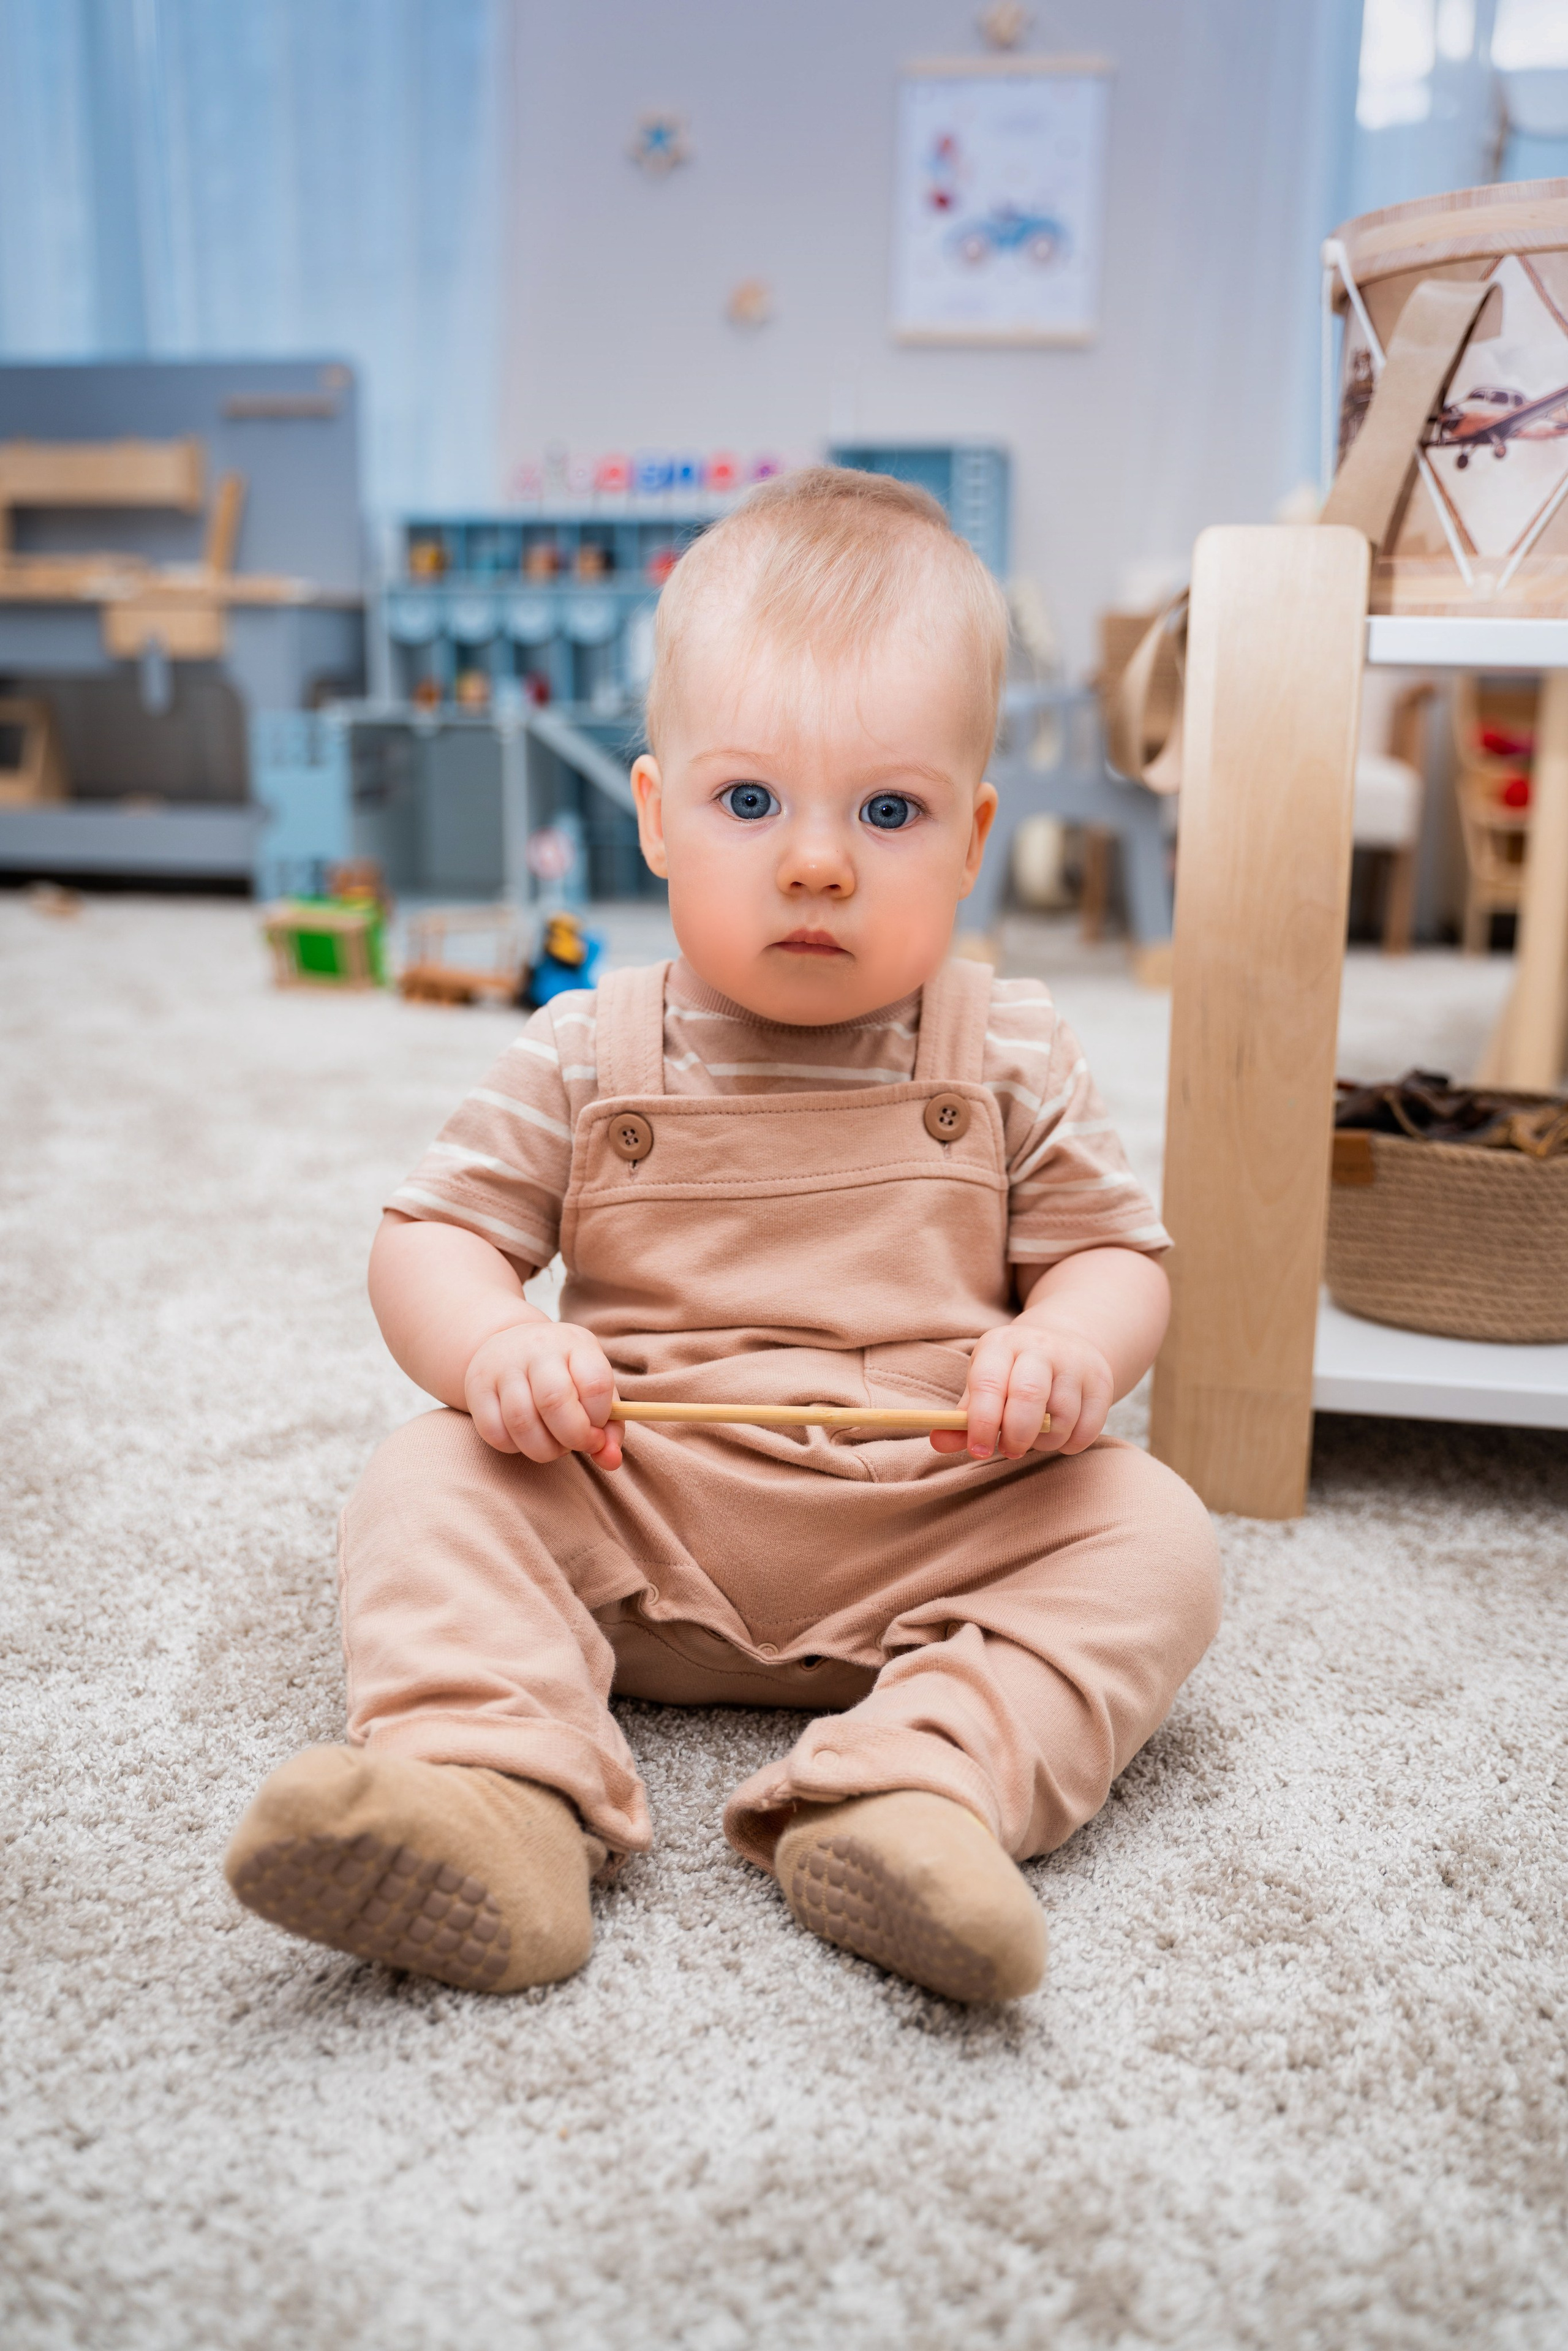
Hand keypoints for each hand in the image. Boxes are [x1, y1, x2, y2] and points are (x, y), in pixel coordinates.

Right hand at [464, 1319, 622, 1468]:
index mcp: (575, 1344)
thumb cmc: (564, 1374)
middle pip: (554, 1401)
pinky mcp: (477, 1388)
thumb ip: (610, 1427)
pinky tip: (526, 1440)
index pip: (595, 1384)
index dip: (601, 1419)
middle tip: (577, 1444)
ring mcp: (503, 1366)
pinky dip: (514, 1448)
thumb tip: (611, 1461)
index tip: (598, 1430)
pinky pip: (494, 1432)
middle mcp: (537, 1349)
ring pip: (521, 1421)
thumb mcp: (593, 1387)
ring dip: (544, 1450)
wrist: (511, 1345)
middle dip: (573, 1438)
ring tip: (554, 1446)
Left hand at [929, 1320, 1114, 1461]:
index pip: (989, 1383)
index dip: (981, 1422)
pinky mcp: (1102, 1381)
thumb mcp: (984, 1383)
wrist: (1066, 1342)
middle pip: (1029, 1395)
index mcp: (1001, 1344)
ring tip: (1034, 1438)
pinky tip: (1059, 1436)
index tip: (978, 1451)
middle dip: (1016, 1435)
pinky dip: (1070, 1444)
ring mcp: (1075, 1362)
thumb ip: (962, 1417)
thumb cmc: (1012, 1373)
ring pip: (1062, 1417)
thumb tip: (939, 1443)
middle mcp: (1040, 1346)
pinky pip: (1088, 1428)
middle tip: (1009, 1451)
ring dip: (1045, 1441)